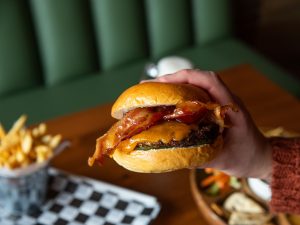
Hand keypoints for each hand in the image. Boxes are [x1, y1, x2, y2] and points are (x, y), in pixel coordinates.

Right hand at [151, 69, 271, 178]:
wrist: (260, 157)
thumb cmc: (246, 157)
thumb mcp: (224, 159)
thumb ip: (200, 156)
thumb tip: (171, 154)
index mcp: (231, 106)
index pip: (210, 81)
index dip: (185, 77)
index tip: (163, 82)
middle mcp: (225, 99)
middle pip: (197, 79)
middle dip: (171, 80)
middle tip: (147, 88)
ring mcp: (220, 101)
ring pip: (195, 85)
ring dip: (173, 86)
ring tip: (151, 92)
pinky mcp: (214, 107)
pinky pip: (195, 95)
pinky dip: (179, 94)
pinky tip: (165, 103)